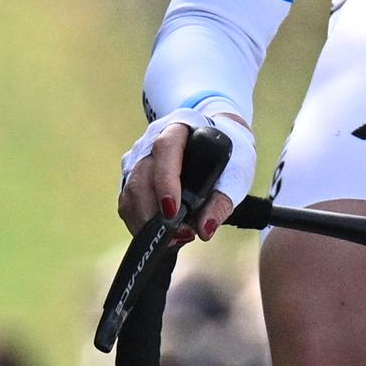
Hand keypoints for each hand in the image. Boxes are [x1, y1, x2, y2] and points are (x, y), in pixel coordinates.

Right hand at [117, 111, 253, 241]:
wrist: (220, 140)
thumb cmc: (229, 153)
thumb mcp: (237, 172)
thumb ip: (223, 200)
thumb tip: (205, 229)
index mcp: (179, 128)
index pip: (165, 149)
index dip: (166, 181)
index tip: (173, 211)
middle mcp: (150, 141)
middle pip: (141, 177)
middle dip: (155, 214)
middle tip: (183, 235)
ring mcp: (137, 159)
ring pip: (130, 194)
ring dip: (147, 223)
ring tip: (177, 237)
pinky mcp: (131, 178)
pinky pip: (128, 203)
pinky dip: (141, 223)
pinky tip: (164, 234)